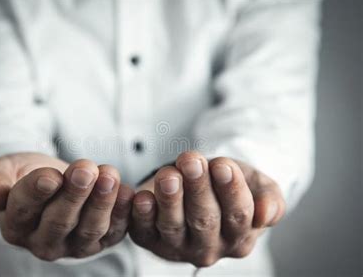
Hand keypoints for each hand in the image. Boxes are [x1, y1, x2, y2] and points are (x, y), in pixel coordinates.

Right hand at [0, 152, 133, 260]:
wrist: (47, 181)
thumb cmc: (20, 176)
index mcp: (14, 225)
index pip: (23, 210)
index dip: (36, 193)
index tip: (50, 176)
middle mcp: (43, 242)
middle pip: (59, 222)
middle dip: (74, 194)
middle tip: (84, 170)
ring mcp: (74, 245)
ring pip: (90, 229)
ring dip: (102, 202)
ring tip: (108, 176)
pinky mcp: (100, 240)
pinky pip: (115, 231)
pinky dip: (123, 213)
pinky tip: (128, 191)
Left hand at [129, 151, 285, 266]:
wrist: (196, 185)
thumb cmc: (225, 185)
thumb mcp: (255, 185)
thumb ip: (269, 198)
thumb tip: (266, 214)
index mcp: (239, 237)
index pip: (238, 216)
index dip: (231, 190)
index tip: (223, 165)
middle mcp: (208, 248)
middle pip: (205, 220)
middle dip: (198, 189)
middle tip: (191, 162)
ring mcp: (176, 246)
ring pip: (173, 226)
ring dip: (170, 199)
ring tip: (168, 175)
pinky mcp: (149, 239)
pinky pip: (143, 230)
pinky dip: (141, 214)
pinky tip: (141, 197)